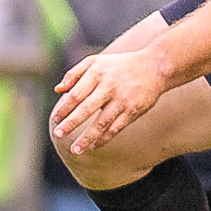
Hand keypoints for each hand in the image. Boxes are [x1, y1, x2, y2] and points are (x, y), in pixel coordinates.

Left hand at [50, 47, 165, 154]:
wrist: (155, 67)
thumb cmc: (120, 65)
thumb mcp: (96, 61)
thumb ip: (75, 73)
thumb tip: (57, 90)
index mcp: (97, 73)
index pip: (76, 93)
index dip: (64, 108)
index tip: (54, 119)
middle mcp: (109, 87)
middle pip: (86, 108)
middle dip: (71, 123)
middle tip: (58, 134)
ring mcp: (122, 100)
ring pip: (101, 123)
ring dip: (87, 138)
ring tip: (75, 150)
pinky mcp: (133, 111)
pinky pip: (116, 128)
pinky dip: (104, 138)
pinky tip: (93, 146)